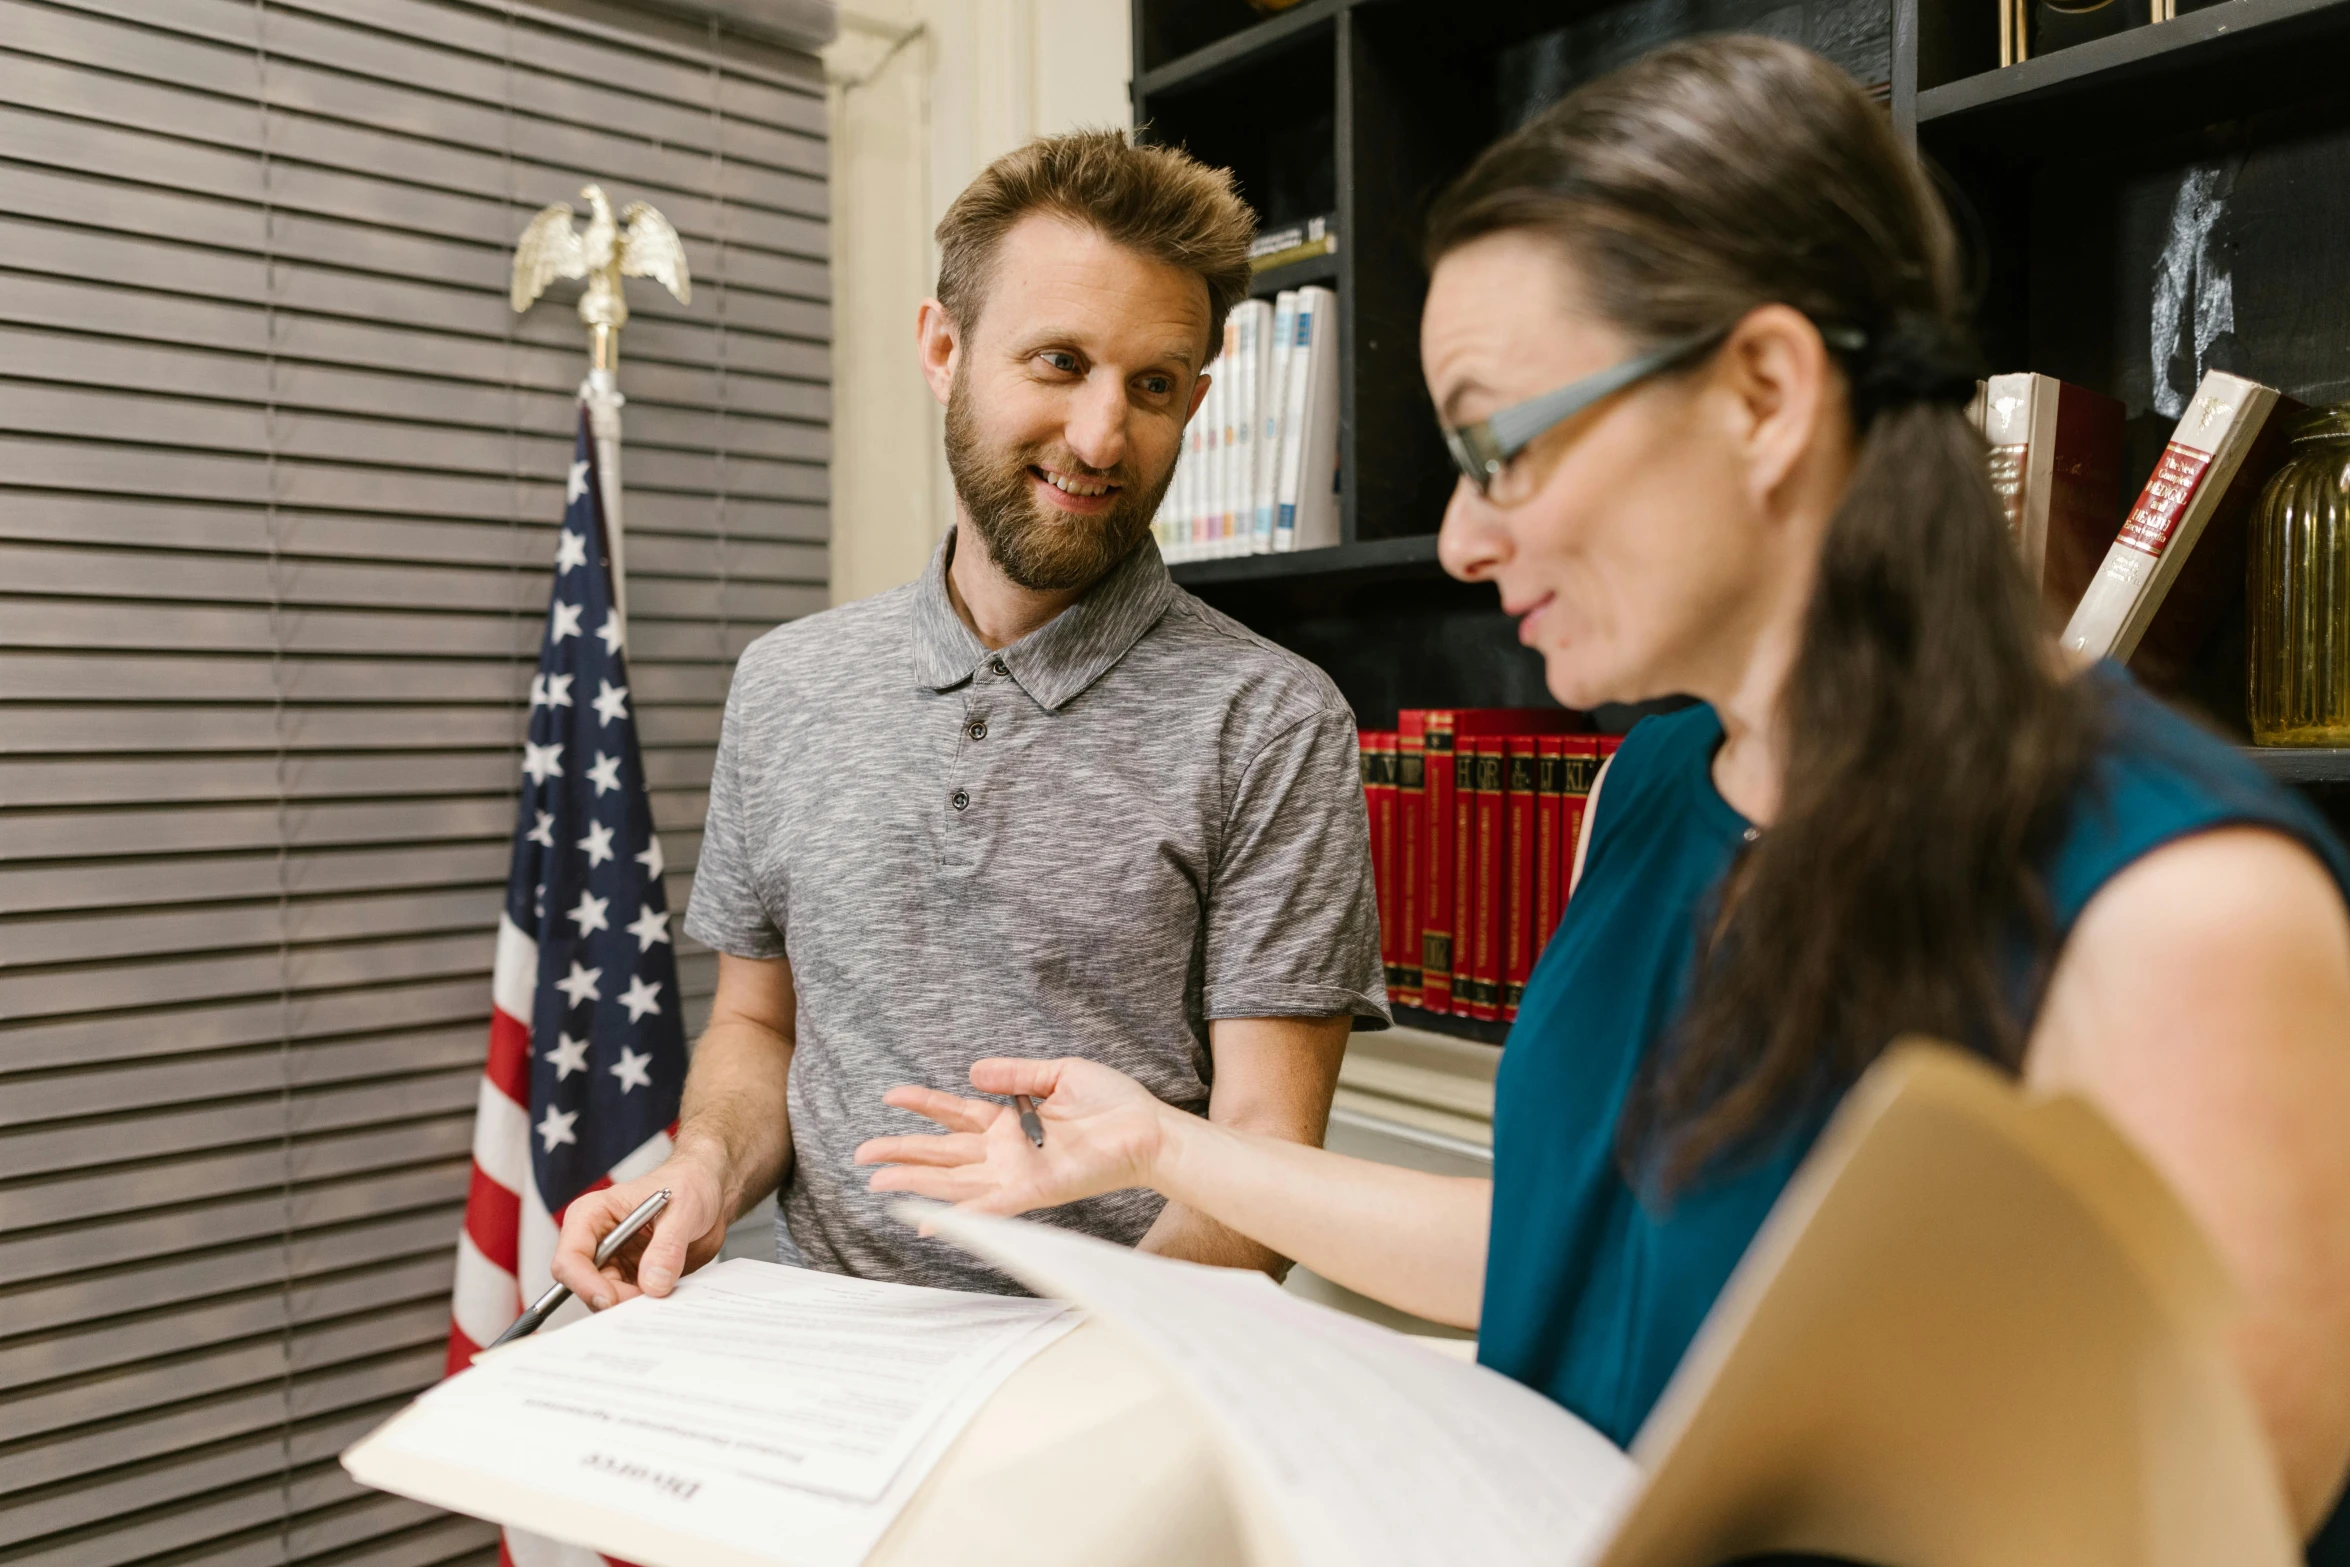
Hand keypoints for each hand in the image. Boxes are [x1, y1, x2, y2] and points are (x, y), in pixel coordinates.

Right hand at [548, 1142, 731, 1308]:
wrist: (709, 1192)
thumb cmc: (688, 1184)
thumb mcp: (684, 1209)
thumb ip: (668, 1246)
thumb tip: (653, 1283)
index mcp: (593, 1214)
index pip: (570, 1257)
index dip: (584, 1283)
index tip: (610, 1299)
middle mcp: (597, 1241)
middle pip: (587, 1285)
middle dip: (615, 1300)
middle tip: (647, 1305)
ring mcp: (614, 1262)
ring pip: (608, 1299)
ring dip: (633, 1306)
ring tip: (662, 1300)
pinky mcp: (633, 1278)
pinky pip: (632, 1302)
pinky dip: (646, 1307)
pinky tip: (667, 1300)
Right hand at [855, 1057, 1172, 1217]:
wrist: (1149, 1129)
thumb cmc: (1113, 1104)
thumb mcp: (1059, 1073)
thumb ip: (1015, 1074)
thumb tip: (971, 1073)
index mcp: (1010, 1121)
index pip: (955, 1113)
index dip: (922, 1105)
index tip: (888, 1097)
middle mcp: (1007, 1152)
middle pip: (943, 1154)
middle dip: (902, 1154)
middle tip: (862, 1156)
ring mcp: (1017, 1174)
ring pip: (954, 1183)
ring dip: (916, 1185)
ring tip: (877, 1184)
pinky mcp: (1034, 1191)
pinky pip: (989, 1208)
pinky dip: (959, 1217)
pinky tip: (927, 1222)